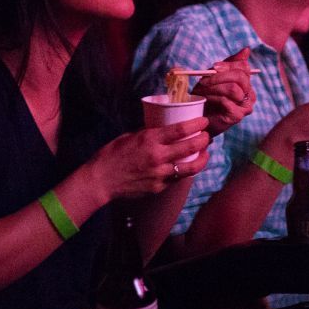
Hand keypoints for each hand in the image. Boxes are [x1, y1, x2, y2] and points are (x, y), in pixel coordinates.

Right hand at [85, 118, 210, 201]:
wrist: (101, 179)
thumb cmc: (112, 154)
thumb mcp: (130, 136)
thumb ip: (148, 134)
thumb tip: (162, 130)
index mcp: (150, 140)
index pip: (180, 130)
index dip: (197, 124)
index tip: (204, 121)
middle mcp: (158, 156)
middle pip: (191, 147)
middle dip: (204, 140)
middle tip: (207, 136)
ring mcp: (160, 174)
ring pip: (190, 168)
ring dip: (201, 159)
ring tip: (204, 154)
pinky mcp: (159, 187)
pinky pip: (177, 178)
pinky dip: (185, 171)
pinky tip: (187, 166)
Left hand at [193, 48, 254, 135]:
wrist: (200, 118)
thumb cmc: (208, 96)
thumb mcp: (216, 76)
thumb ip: (230, 63)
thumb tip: (247, 49)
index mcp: (246, 83)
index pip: (244, 67)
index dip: (228, 65)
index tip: (214, 67)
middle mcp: (250, 94)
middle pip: (240, 77)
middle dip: (220, 76)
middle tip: (204, 80)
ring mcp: (245, 106)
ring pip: (233, 89)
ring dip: (214, 87)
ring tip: (202, 90)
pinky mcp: (238, 116)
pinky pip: (226, 101)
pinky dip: (213, 98)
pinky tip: (205, 100)